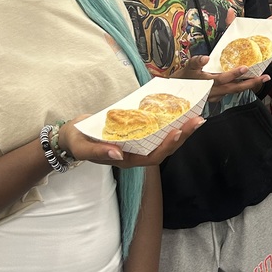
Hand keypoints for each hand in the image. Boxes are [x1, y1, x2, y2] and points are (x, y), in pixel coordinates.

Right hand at [60, 114, 203, 166]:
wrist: (73, 135)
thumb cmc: (77, 141)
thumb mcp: (83, 147)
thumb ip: (98, 152)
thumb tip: (117, 155)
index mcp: (126, 160)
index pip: (152, 157)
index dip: (166, 146)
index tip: (178, 132)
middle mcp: (136, 153)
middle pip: (164, 148)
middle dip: (182, 135)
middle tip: (198, 120)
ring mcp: (138, 143)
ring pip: (164, 139)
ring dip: (182, 129)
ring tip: (196, 116)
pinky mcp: (138, 133)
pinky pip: (158, 130)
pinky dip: (170, 122)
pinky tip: (181, 112)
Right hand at [178, 54, 266, 100]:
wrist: (175, 94)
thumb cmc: (181, 79)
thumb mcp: (186, 67)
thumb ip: (196, 62)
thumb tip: (205, 58)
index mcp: (208, 83)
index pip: (223, 79)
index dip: (234, 74)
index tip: (245, 68)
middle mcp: (214, 92)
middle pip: (235, 88)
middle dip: (251, 83)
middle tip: (266, 77)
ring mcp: (216, 96)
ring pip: (235, 91)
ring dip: (249, 85)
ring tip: (262, 79)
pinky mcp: (216, 97)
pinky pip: (231, 92)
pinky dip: (240, 87)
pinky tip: (248, 82)